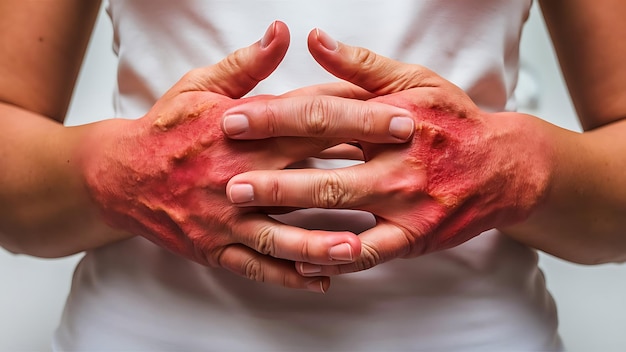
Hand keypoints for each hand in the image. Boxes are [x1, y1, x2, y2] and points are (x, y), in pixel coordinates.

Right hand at [78, 22, 406, 290]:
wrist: (117, 175)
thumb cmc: (166, 128)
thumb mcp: (201, 87)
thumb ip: (247, 65)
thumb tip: (283, 32)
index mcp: (243, 134)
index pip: (310, 123)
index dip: (358, 119)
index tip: (400, 118)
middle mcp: (239, 178)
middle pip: (308, 177)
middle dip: (359, 176)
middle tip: (405, 177)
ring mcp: (227, 219)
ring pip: (282, 237)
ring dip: (324, 243)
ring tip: (362, 246)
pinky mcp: (215, 248)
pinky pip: (255, 268)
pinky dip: (288, 277)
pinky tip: (321, 281)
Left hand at [224, 29, 552, 274]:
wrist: (505, 168)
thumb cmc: (453, 121)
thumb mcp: (413, 82)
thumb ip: (359, 66)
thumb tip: (313, 38)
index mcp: (393, 119)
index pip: (323, 115)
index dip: (274, 118)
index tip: (232, 121)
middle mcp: (399, 165)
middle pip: (326, 174)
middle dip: (273, 180)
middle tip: (227, 182)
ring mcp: (407, 206)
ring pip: (342, 218)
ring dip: (293, 222)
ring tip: (249, 222)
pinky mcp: (415, 237)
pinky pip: (369, 254)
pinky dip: (334, 258)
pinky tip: (300, 259)